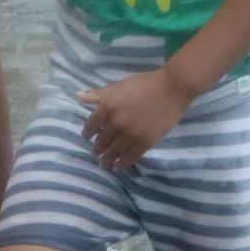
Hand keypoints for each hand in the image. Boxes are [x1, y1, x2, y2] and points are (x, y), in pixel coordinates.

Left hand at [76, 69, 197, 170]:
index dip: (88, 133)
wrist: (172, 88)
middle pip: (102, 141)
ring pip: (114, 151)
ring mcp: (131, 134)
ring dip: (107, 159)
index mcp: (108, 106)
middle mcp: (117, 123)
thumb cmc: (145, 83)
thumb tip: (77, 96)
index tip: (87, 137)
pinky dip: (122, 164)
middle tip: (95, 153)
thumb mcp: (118, 86)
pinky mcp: (146, 142)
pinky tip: (118, 167)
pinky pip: (130, 157)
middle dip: (97, 149)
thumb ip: (98, 94)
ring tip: (103, 163)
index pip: (91, 125)